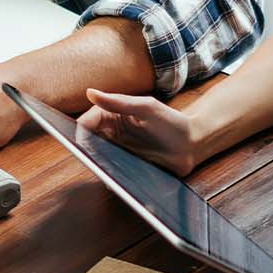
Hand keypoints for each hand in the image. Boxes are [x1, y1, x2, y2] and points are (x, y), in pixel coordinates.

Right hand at [75, 89, 200, 175]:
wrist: (193, 145)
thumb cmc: (172, 122)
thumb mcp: (146, 108)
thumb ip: (118, 102)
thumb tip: (90, 92)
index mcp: (113, 115)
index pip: (88, 121)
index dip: (80, 130)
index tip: (79, 141)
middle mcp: (112, 133)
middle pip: (88, 140)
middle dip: (84, 148)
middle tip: (87, 156)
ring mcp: (118, 150)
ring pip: (96, 157)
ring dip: (95, 162)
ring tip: (99, 168)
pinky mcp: (125, 166)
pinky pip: (110, 171)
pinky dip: (108, 175)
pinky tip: (111, 180)